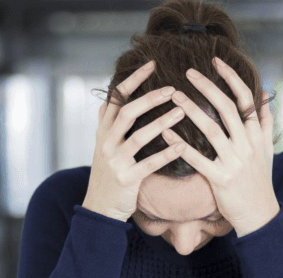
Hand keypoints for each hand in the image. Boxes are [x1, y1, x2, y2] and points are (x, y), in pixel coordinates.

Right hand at [82, 61, 187, 221]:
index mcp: (103, 131)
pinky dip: (166, 154)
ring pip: (139, 136)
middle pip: (127, 112)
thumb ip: (108, 123)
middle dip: (150, 98)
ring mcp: (115, 161)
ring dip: (162, 122)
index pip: (115, 98)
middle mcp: (106, 143)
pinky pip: (149, 164)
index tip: (152, 64)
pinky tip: (183, 146)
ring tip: (182, 112)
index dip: (133, 80)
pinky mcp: (126, 179)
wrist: (99, 208)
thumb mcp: (102, 146)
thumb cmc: (108, 175)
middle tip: (173, 89)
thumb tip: (113, 97)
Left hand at [163, 57, 278, 236]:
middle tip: (188, 72)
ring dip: (191, 110)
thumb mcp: (268, 149)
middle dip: (207, 86)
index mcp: (257, 135)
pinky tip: (164, 132)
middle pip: (226, 108)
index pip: (246, 98)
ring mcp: (234, 162)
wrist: (259, 215)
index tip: (216, 61)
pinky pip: (197, 158)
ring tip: (173, 96)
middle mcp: (247, 145)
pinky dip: (180, 144)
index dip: (231, 77)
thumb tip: (264, 93)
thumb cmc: (260, 181)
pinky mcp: (220, 179)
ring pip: (211, 129)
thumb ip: (265, 121)